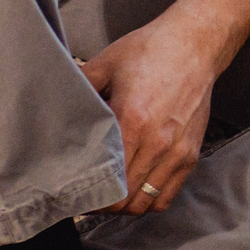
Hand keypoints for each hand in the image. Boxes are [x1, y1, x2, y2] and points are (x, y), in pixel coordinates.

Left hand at [81, 0, 249, 215]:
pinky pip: (166, 195)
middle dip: (103, 204)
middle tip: (89, 196)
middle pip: (124, 199)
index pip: (107, 179)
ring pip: (144, 203)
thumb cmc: (153, 50)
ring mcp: (177, 150)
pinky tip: (137, 188)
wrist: (197, 43)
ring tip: (112, 195)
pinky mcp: (191, 152)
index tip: (76, 191)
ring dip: (125, 206)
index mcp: (133, 120)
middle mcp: (157, 141)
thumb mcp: (107, 63)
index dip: (88, 194)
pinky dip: (149, 200)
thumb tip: (52, 103)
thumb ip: (79, 87)